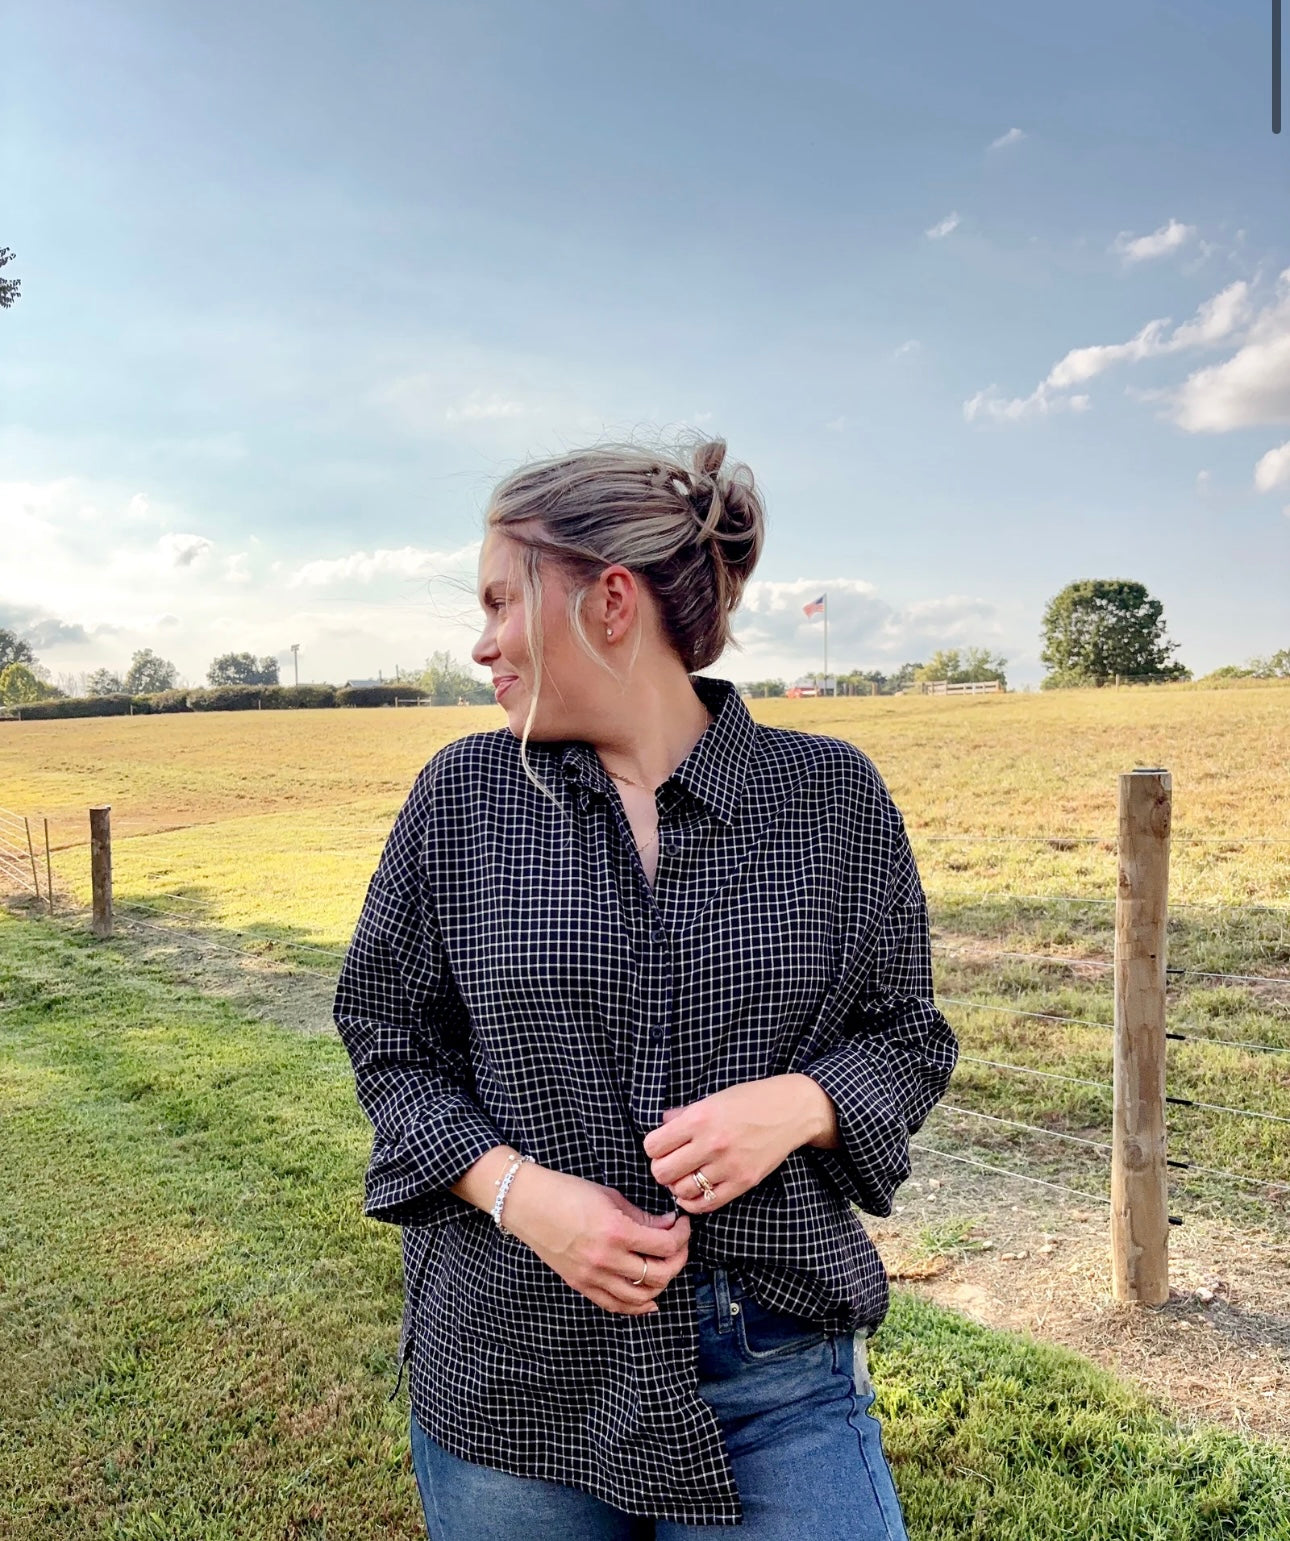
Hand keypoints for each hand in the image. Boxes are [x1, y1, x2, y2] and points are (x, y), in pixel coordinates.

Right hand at [501, 1164, 690, 1315]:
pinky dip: (638, 1306)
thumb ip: (642, 1217)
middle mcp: (606, 1259)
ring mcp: (593, 1277)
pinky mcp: (582, 1286)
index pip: (665, 1245)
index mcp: (616, 1231)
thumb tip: (669, 1226)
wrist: (528, 1204)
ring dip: (661, 1283)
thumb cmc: (567, 1192)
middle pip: (659, 1274)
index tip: (683, 1224)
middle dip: (678, 1259)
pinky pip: (616, 1305)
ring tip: (665, 1266)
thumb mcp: (610, 1197)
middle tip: (679, 1244)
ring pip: (642, 1297)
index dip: (682, 1235)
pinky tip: (650, 1300)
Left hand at [641, 1074, 834, 1213]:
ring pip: (681, 1191)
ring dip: (677, 1186)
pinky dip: (693, 1202)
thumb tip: (661, 1125)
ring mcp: (727, 1165)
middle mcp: (711, 1143)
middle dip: (662, 1169)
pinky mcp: (742, 1182)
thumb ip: (684, 1114)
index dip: (653, 1148)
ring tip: (685, 1176)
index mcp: (699, 1118)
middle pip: (662, 1172)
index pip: (653, 1146)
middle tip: (671, 1163)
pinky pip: (706, 1204)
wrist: (790, 1111)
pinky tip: (694, 1192)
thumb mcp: (712, 1098)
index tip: (662, 1146)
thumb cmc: (749, 1100)